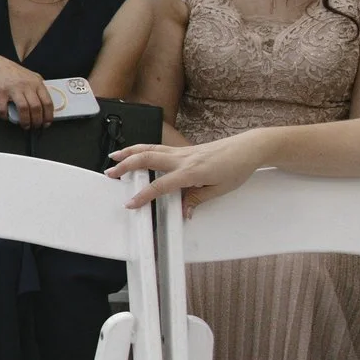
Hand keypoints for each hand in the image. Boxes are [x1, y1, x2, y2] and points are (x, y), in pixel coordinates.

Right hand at [0, 55, 52, 127]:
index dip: (48, 115)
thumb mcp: (30, 76)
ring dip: (25, 121)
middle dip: (37, 121)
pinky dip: (5, 116)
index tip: (47, 123)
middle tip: (35, 126)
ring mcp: (13, 88)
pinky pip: (4, 108)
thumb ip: (39, 87)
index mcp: (36, 83)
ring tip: (25, 125)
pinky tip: (7, 117)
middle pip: (36, 107)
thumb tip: (45, 102)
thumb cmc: (12, 72)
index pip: (47, 102)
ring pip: (24, 109)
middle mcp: (26, 85)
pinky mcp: (1, 91)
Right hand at [109, 135, 246, 215]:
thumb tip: (183, 211)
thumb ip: (196, 200)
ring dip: (129, 152)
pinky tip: (135, 153)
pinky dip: (142, 149)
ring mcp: (181, 152)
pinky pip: (157, 148)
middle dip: (126, 166)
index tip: (131, 203)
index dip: (144, 195)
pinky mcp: (183, 149)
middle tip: (111, 173)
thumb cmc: (237, 167)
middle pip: (147, 159)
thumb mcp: (219, 190)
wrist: (248, 148)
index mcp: (191, 172)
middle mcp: (183, 159)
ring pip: (149, 149)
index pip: (161, 185)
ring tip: (114, 157)